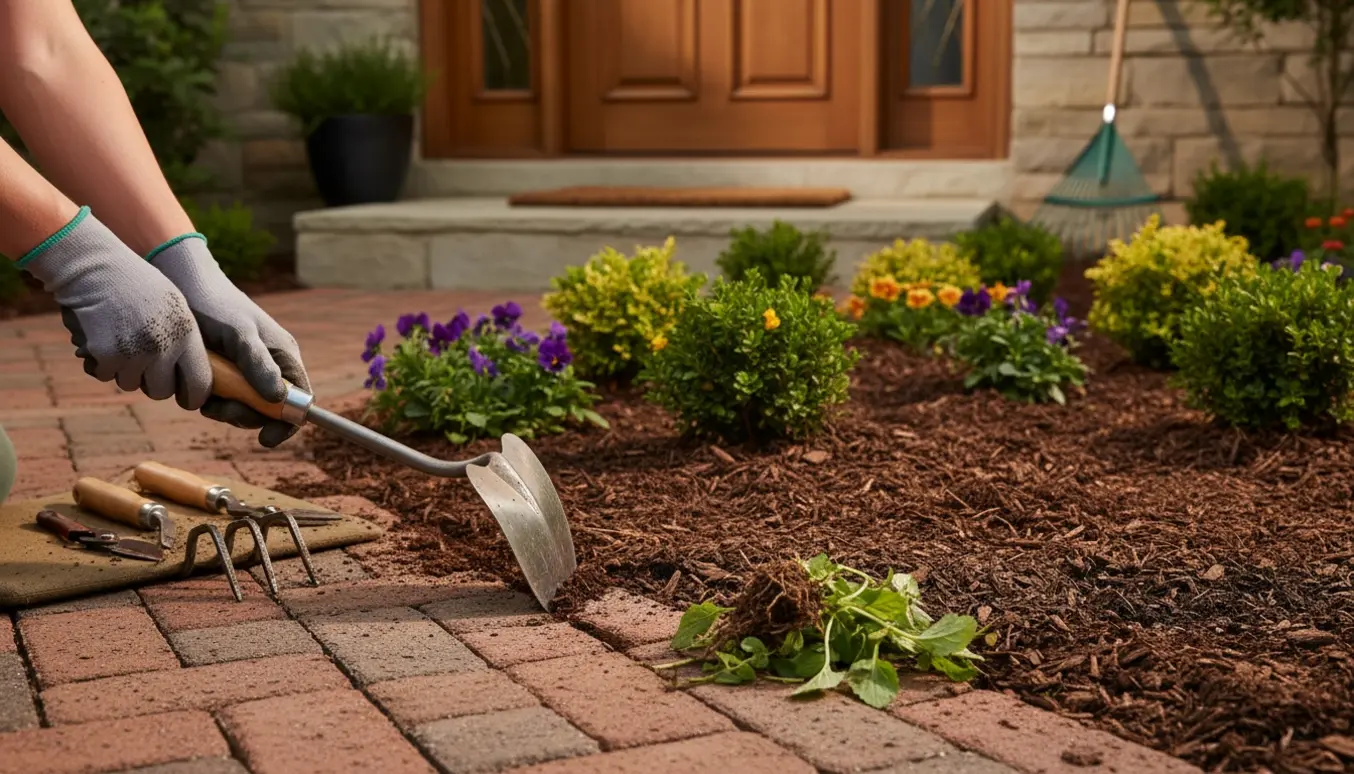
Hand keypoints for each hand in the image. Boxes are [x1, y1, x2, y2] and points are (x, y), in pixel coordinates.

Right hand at [19, 209, 210, 406]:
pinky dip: (100, 363)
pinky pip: (104, 375)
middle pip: (162, 391)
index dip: (193, 397)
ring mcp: (134, 353)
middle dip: (152, 383)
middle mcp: (164, 347)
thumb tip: (194, 379)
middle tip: (143, 363)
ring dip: (124, 370)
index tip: (187, 399)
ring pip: (131, 384)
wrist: (94, 266)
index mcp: (187, 334)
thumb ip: (185, 341)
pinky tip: (100, 337)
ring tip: (121, 339)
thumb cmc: (136, 285)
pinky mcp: (106, 355)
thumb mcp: (175, 308)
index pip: (201, 384)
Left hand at [149, 236, 309, 447]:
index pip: (300, 400)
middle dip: (246, 416)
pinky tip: (197, 386)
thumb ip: (258, 365)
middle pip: (270, 410)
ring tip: (205, 396)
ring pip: (244, 408)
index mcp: (284, 356)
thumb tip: (278, 398)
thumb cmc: (216, 304)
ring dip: (225, 409)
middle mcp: (269, 367)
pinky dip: (211, 400)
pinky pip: (223, 400)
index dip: (287, 423)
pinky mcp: (223, 374)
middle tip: (219, 409)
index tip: (265, 438)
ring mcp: (245, 372)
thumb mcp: (239, 333)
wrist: (182, 286)